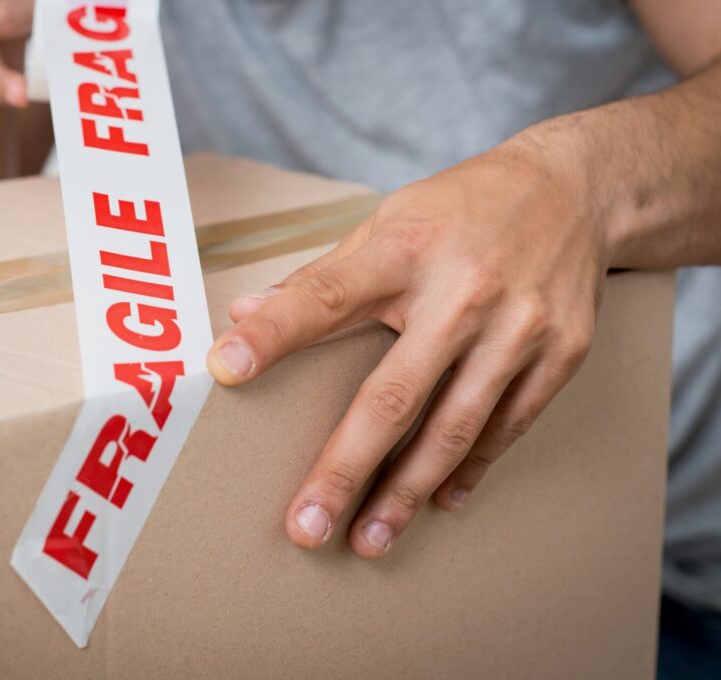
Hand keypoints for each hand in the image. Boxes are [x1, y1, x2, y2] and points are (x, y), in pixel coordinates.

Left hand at [207, 134, 609, 557]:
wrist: (576, 188)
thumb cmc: (463, 208)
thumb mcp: (388, 221)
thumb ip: (321, 276)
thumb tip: (244, 312)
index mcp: (405, 250)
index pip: (326, 296)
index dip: (274, 334)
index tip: (225, 370)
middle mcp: (463, 291)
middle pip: (394, 394)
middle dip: (346, 467)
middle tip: (308, 526)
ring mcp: (518, 327)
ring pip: (455, 428)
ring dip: (407, 491)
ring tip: (370, 538)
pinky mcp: (561, 353)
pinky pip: (508, 427)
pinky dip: (470, 469)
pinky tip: (439, 501)